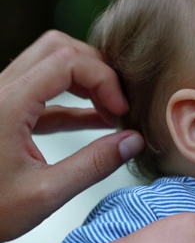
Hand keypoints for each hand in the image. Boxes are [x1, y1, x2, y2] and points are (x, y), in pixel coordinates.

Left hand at [0, 30, 143, 242]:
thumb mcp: (45, 193)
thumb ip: (95, 164)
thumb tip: (133, 141)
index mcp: (7, 104)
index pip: (68, 61)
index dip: (105, 80)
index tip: (121, 110)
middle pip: (58, 49)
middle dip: (97, 70)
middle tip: (117, 103)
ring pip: (49, 64)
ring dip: (85, 81)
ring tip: (110, 111)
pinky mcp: (1, 112)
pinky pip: (41, 90)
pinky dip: (71, 100)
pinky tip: (95, 120)